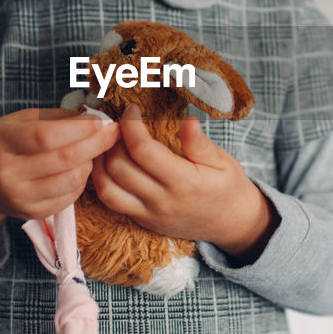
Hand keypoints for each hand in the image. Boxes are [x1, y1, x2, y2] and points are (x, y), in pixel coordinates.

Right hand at [0, 108, 119, 270]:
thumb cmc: (4, 143)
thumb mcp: (19, 121)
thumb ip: (56, 118)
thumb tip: (96, 117)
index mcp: (1, 143)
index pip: (46, 136)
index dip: (80, 129)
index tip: (102, 122)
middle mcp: (7, 174)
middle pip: (64, 159)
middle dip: (96, 144)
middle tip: (114, 133)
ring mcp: (19, 198)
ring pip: (72, 180)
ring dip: (90, 162)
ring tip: (91, 150)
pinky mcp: (32, 214)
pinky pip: (70, 197)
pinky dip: (82, 181)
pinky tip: (80, 168)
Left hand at [92, 105, 278, 258]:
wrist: (233, 224)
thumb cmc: (228, 187)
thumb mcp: (223, 161)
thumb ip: (200, 144)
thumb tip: (188, 121)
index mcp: (184, 182)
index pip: (143, 150)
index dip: (131, 125)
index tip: (131, 109)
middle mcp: (162, 201)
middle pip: (119, 167)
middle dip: (111, 140)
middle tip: (117, 123)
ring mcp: (149, 214)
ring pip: (107, 188)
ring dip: (100, 161)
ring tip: (107, 141)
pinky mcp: (142, 221)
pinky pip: (112, 201)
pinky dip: (102, 180)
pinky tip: (107, 162)